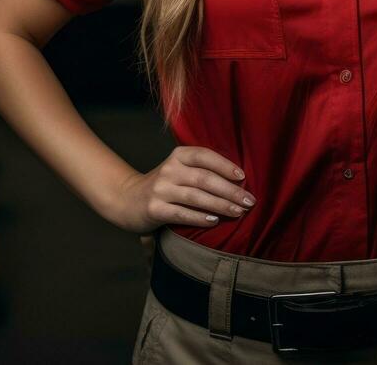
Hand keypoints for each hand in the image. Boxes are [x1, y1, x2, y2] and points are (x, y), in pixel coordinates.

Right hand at [109, 146, 255, 234]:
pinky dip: (199, 217)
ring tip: (238, 212)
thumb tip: (239, 181)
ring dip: (220, 205)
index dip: (225, 165)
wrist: (127, 200)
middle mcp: (169, 169)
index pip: (205, 156)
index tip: (243, 177)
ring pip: (196, 196)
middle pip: (204, 178)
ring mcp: (160, 189)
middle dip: (230, 191)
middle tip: (249, 201)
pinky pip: (182, 214)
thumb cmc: (165, 186)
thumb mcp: (180, 171)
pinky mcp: (154, 209)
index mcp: (178, 156)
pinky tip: (214, 221)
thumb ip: (202, 171)